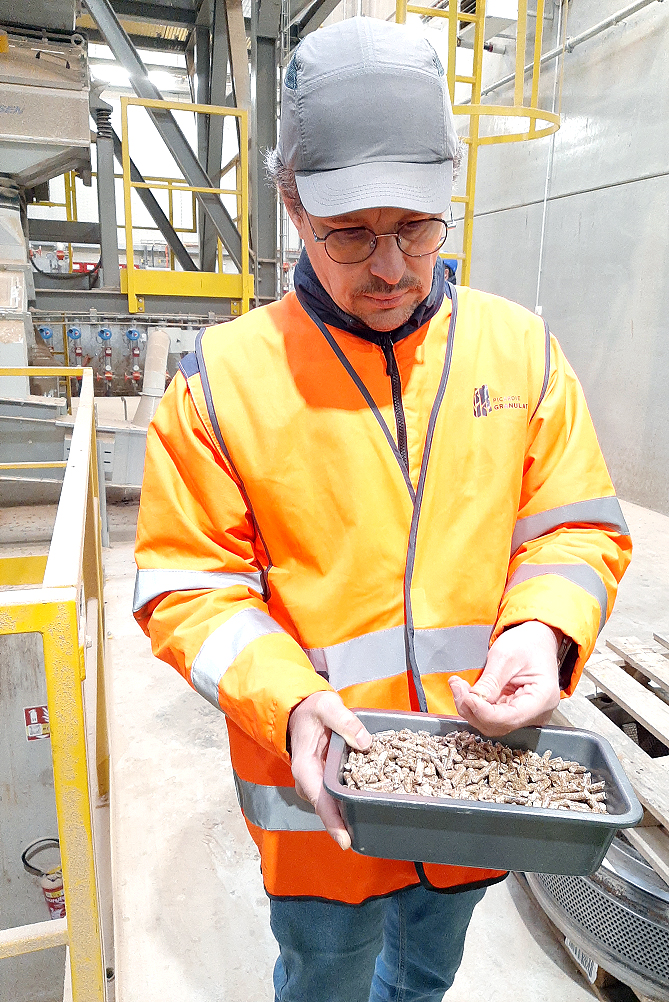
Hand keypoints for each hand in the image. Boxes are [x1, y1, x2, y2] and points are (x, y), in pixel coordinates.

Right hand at [288, 691, 371, 849]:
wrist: (300, 710)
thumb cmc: (311, 710)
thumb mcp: (326, 707)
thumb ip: (344, 721)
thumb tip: (364, 742)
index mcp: (305, 767)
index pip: (319, 800)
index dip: (333, 822)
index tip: (345, 841)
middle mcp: (308, 781)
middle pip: (328, 809)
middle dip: (345, 823)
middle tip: (366, 836)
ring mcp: (316, 783)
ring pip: (333, 804)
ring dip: (348, 813)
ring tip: (370, 824)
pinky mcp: (324, 780)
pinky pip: (337, 794)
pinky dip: (350, 799)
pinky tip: (367, 801)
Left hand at [448, 621, 561, 736]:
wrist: (537, 639)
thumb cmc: (529, 643)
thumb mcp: (505, 656)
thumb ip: (489, 681)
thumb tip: (471, 700)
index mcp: (541, 699)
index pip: (508, 718)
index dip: (482, 712)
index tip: (466, 697)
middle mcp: (536, 713)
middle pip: (497, 725)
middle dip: (472, 709)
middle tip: (458, 687)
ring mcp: (526, 715)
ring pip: (491, 723)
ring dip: (471, 708)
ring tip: (460, 687)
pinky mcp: (514, 711)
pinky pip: (492, 716)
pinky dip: (477, 706)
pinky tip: (468, 692)